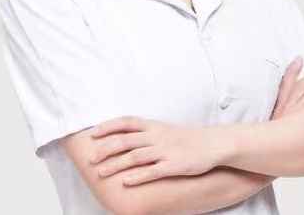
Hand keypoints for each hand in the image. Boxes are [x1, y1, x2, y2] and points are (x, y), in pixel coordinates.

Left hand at [88, 116, 217, 185]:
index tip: (93, 133)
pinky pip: (153, 171)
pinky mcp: (174, 165)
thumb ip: (146, 132)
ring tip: (100, 173)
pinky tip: (126, 182)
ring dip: (116, 165)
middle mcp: (156, 136)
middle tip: (91, 159)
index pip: (126, 122)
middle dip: (106, 149)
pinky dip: (138, 176)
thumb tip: (125, 137)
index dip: (108, 126)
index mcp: (153, 126)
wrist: (213, 143)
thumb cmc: (187, 138)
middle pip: (125, 140)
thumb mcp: (164, 130)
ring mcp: (165, 150)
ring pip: (135, 156)